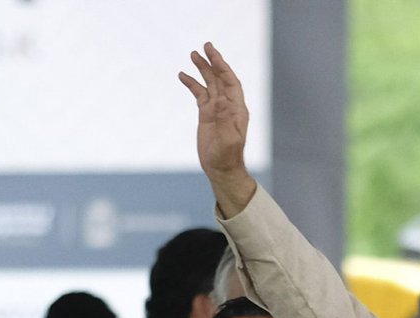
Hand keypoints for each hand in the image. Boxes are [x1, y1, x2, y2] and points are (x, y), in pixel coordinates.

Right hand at [179, 42, 257, 214]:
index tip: (213, 54)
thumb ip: (225, 119)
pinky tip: (183, 75)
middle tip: (205, 46)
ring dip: (202, 69)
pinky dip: (192, 84)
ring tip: (193, 55)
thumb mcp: (228, 139)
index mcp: (236, 109)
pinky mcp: (206, 115)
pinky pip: (199, 94)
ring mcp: (216, 109)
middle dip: (213, 62)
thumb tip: (220, 100)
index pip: (230, 81)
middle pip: (220, 78)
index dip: (222, 67)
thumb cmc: (227, 157)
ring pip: (209, 84)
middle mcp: (228, 105)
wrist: (221, 169)